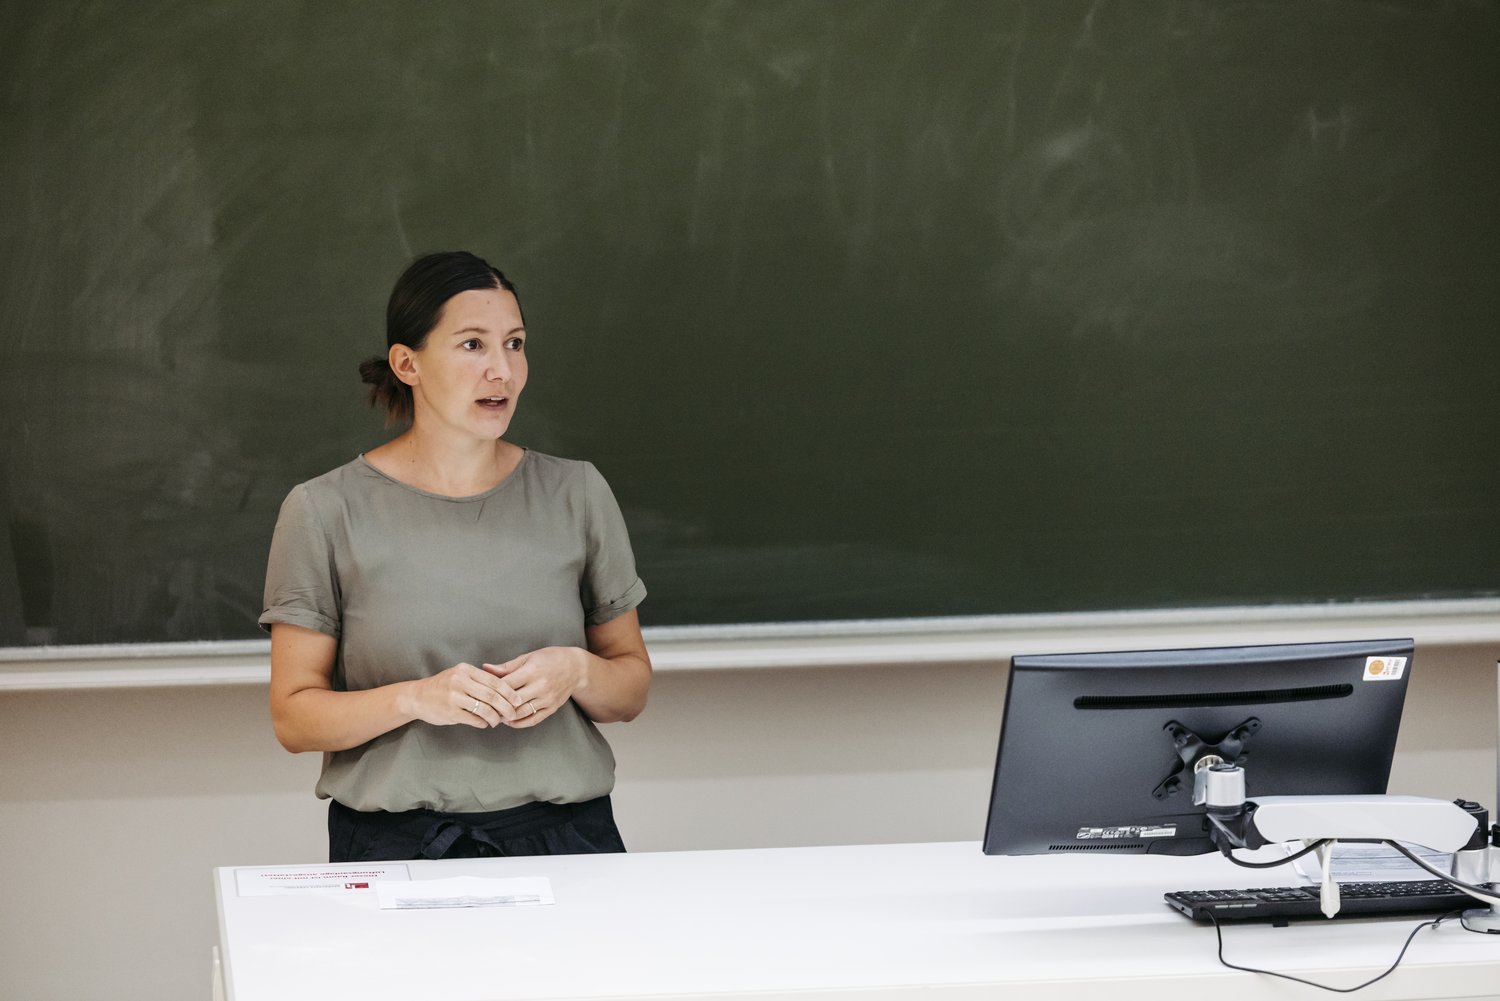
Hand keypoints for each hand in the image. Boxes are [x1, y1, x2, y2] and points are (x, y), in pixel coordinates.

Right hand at [406, 662, 524, 728]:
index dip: (509, 692)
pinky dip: (483, 722)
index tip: (518, 700)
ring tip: (498, 721)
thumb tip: (505, 691)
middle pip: (492, 695)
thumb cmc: (443, 686)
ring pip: (484, 708)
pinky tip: (485, 723)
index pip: (494, 681)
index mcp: (465, 670)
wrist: (417, 697)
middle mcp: (460, 681)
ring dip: (495, 717)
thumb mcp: (459, 675)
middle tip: (513, 714)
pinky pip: (473, 719)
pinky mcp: (450, 712)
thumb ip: (478, 680)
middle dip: (506, 706)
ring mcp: (454, 697)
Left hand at [482, 647, 589, 728]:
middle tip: (485, 707)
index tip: (483, 691)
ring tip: (495, 714)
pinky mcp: (552, 708)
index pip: (507, 683)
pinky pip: (533, 720)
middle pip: (513, 701)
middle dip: (497, 705)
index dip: (493, 689)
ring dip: (506, 716)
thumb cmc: (551, 659)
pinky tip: (510, 721)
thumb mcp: (529, 657)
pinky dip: (519, 723)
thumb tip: (485, 668)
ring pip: (521, 713)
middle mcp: (541, 686)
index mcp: (533, 670)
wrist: (576, 668)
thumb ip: (507, 666)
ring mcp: (547, 699)